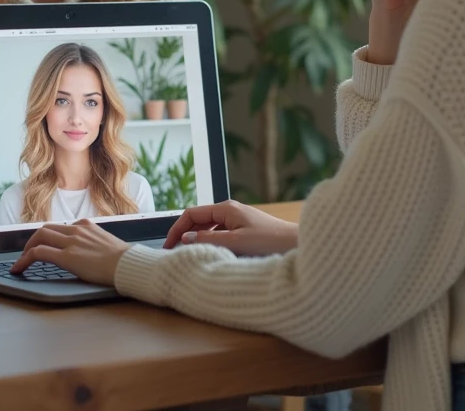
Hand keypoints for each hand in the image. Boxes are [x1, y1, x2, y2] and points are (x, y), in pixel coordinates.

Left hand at [9, 218, 129, 286]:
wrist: (129, 264)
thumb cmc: (123, 259)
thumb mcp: (107, 244)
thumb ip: (94, 243)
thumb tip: (91, 253)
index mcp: (86, 226)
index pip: (60, 227)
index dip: (48, 237)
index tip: (44, 245)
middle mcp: (76, 230)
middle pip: (46, 229)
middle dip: (33, 240)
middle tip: (27, 253)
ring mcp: (71, 242)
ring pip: (39, 237)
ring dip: (27, 249)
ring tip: (21, 261)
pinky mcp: (67, 256)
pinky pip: (39, 253)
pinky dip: (25, 259)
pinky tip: (19, 268)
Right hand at [163, 200, 297, 256]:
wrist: (297, 244)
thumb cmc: (270, 242)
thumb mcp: (236, 242)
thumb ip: (209, 240)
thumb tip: (185, 238)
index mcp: (226, 209)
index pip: (191, 214)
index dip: (177, 229)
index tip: (167, 246)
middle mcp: (231, 211)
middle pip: (198, 220)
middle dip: (184, 234)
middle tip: (173, 253)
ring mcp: (238, 220)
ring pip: (209, 228)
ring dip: (197, 239)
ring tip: (188, 255)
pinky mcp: (245, 230)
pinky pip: (220, 234)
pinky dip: (210, 243)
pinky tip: (209, 255)